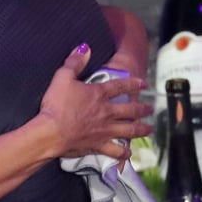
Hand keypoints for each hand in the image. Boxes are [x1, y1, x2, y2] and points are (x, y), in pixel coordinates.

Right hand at [40, 43, 152, 161]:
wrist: (51, 132)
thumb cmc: (55, 104)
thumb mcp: (62, 77)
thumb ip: (74, 62)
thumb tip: (85, 47)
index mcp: (98, 94)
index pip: (120, 86)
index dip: (133, 84)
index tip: (144, 84)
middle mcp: (106, 112)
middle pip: (130, 109)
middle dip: (142, 109)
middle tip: (150, 109)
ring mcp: (104, 130)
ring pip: (129, 130)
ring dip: (141, 129)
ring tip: (149, 129)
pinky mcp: (98, 145)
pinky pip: (116, 151)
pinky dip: (124, 153)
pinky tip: (129, 153)